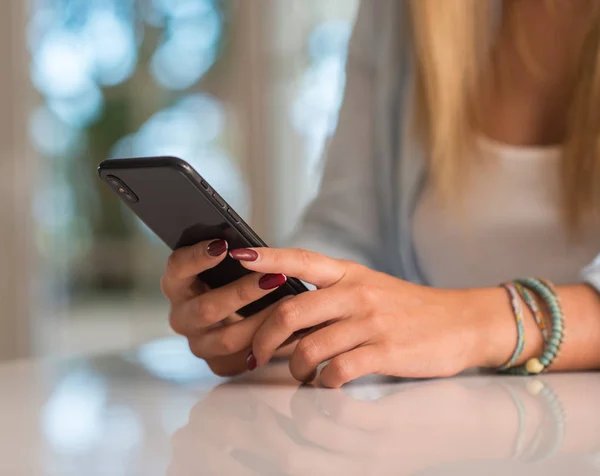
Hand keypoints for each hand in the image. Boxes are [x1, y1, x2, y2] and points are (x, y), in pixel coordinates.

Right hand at [161, 240, 291, 377]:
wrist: (248, 316)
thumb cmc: (235, 282)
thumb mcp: (229, 267)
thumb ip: (234, 257)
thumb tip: (252, 250)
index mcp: (176, 285)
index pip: (177, 267)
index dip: (197, 257)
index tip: (224, 246)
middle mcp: (181, 316)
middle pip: (206, 309)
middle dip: (243, 293)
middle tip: (273, 278)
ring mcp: (197, 343)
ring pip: (227, 338)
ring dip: (262, 320)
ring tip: (290, 303)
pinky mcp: (217, 364)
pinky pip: (242, 357)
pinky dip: (268, 342)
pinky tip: (288, 328)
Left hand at [230, 247, 503, 386]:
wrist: (460, 322)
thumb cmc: (408, 308)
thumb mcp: (369, 288)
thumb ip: (330, 295)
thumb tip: (286, 311)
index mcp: (349, 274)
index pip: (300, 259)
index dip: (267, 257)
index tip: (238, 255)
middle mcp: (356, 293)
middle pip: (291, 310)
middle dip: (264, 336)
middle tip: (255, 353)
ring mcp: (370, 322)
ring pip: (310, 346)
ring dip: (294, 367)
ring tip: (298, 375)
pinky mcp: (385, 351)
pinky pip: (337, 370)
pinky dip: (323, 382)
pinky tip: (326, 383)